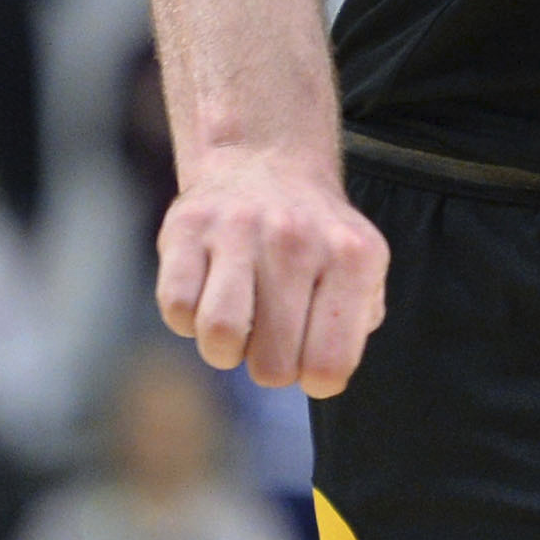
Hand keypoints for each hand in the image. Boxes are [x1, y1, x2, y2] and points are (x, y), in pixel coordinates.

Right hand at [153, 150, 388, 396]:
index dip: (315, 378)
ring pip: (219, 337)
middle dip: (269, 365)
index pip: (329, 367)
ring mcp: (238, 228)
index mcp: (352, 257)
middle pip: (271, 366)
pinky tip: (208, 291)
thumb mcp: (362, 271)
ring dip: (224, 348)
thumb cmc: (315, 240)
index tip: (310, 356)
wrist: (265, 161)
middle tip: (273, 334)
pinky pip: (177, 308)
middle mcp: (296, 238)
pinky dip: (188, 317)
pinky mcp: (186, 225)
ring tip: (239, 322)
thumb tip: (322, 372)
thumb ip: (356, 325)